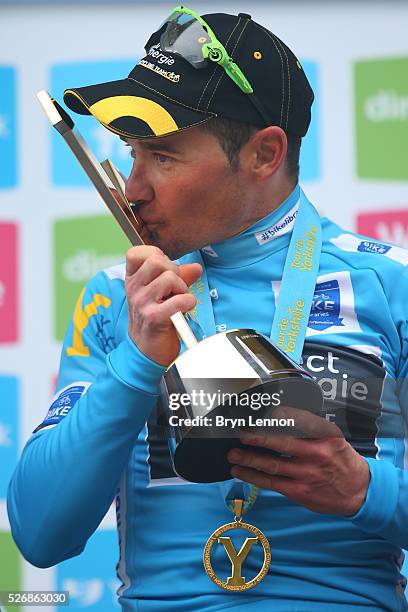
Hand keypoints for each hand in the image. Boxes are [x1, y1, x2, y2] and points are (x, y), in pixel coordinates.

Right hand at [126, 245, 201, 365]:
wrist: (148, 350)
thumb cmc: (156, 318)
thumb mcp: (164, 293)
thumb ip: (179, 277)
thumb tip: (196, 267)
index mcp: (133, 280)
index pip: (136, 253)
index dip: (156, 255)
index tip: (164, 270)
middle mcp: (133, 289)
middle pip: (156, 261)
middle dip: (174, 271)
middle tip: (175, 288)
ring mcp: (141, 303)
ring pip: (169, 278)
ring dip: (182, 289)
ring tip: (179, 301)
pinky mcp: (153, 318)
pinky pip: (178, 300)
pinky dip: (188, 302)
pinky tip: (185, 309)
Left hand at [227, 406, 369, 516]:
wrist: (359, 491)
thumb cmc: (341, 460)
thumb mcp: (332, 437)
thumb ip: (309, 427)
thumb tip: (279, 415)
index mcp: (325, 436)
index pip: (298, 422)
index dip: (277, 417)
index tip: (260, 413)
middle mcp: (316, 454)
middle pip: (281, 443)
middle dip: (257, 438)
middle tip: (240, 434)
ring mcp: (307, 474)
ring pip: (272, 465)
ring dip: (249, 459)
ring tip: (233, 454)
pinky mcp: (299, 491)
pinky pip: (271, 483)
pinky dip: (253, 476)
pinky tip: (240, 471)